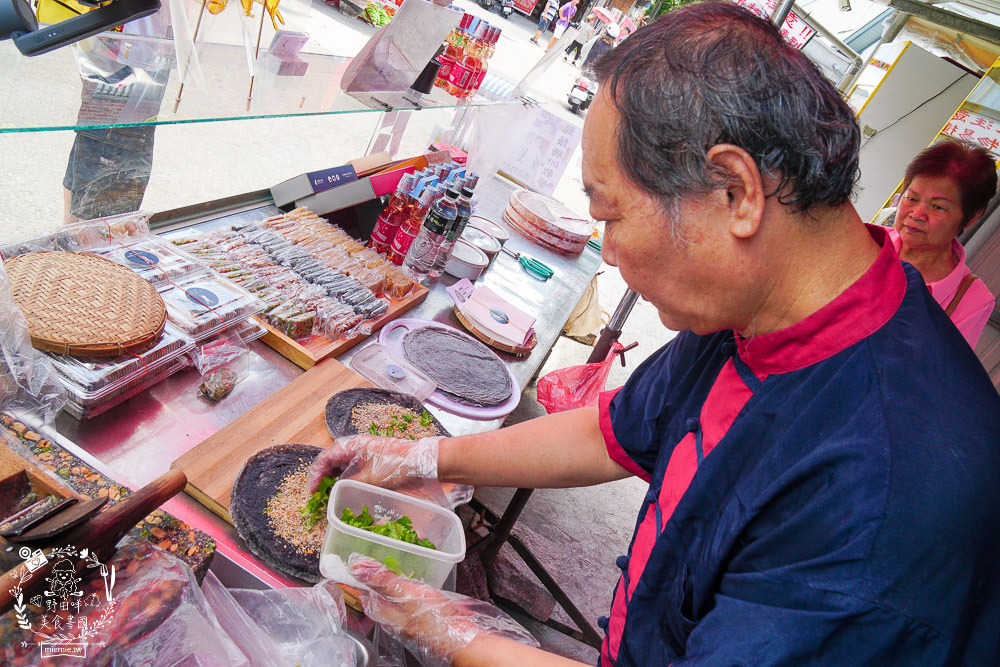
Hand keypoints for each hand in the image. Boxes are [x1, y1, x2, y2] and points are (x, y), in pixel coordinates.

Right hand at [307, 434, 440, 492]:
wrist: (424, 463)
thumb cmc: (399, 465)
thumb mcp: (373, 477)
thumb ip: (351, 483)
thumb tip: (336, 492)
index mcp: (354, 445)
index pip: (326, 457)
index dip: (316, 474)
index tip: (312, 491)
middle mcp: (357, 448)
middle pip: (331, 461)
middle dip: (322, 478)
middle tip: (318, 496)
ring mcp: (365, 455)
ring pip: (341, 467)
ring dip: (333, 481)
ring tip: (329, 496)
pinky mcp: (373, 464)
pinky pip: (353, 471)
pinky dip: (345, 481)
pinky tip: (345, 493)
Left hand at [349, 556, 537, 660]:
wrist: (460, 636)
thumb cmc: (432, 619)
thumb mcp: (405, 594)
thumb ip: (382, 580)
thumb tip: (356, 566)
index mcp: (381, 610)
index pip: (362, 588)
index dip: (360, 570)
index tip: (359, 552)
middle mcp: (390, 613)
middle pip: (378, 587)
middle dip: (379, 568)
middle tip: (380, 547)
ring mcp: (406, 612)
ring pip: (394, 587)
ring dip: (396, 571)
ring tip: (397, 553)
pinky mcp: (420, 610)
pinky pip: (409, 590)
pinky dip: (410, 577)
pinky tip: (416, 570)